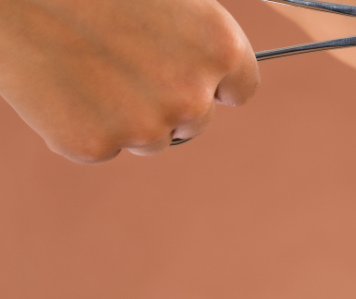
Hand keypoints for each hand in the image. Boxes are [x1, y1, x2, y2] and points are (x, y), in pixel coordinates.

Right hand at [0, 0, 258, 162]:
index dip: (214, 84)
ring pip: (150, 139)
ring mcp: (145, 125)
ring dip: (126, 116)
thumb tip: (214, 71)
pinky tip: (60, 84)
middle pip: (196, 121)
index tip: (190, 77)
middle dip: (166, 101)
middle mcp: (193, 95)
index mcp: (220, 48)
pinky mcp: (95, 145)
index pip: (240, 90)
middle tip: (121, 63)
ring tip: (86, 66)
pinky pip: (102, 146)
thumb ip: (197, 39)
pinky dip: (82, 124)